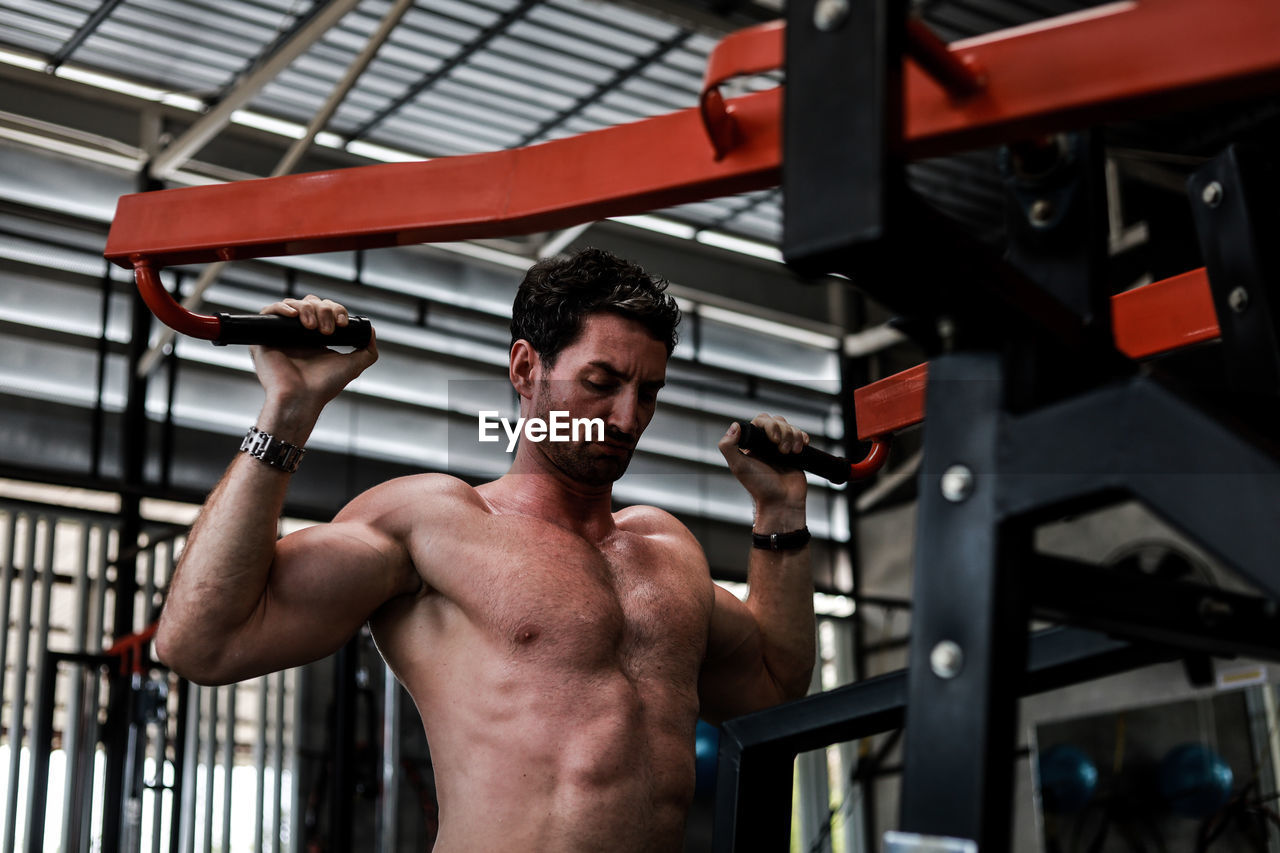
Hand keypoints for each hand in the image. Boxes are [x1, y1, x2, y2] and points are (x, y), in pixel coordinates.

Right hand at [250, 295, 378, 426]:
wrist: (302, 398)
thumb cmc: (324, 386)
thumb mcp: (354, 366)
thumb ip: (368, 351)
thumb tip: (370, 329)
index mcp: (316, 337)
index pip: (325, 310)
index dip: (335, 310)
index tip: (342, 323)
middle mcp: (298, 333)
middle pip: (311, 303)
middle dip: (324, 310)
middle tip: (327, 330)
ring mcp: (281, 333)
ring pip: (293, 304)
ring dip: (307, 309)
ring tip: (313, 327)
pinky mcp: (263, 337)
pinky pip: (268, 311)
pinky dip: (282, 308)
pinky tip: (294, 316)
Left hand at [718, 414, 809, 511]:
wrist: (782, 502)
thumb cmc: (760, 487)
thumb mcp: (739, 467)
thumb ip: (728, 446)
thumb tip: (734, 425)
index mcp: (752, 444)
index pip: (761, 421)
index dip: (769, 425)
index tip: (773, 440)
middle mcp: (766, 444)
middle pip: (777, 421)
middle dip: (783, 432)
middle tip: (782, 450)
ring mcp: (781, 447)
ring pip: (790, 427)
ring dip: (793, 437)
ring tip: (790, 453)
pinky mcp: (795, 452)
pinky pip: (801, 435)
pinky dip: (802, 438)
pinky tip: (799, 449)